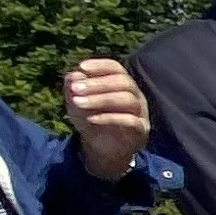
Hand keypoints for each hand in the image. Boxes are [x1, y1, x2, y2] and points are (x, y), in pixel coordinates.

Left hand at [65, 58, 150, 175]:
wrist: (101, 149)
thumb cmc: (91, 119)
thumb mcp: (76, 102)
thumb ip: (74, 87)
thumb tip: (75, 75)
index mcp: (121, 84)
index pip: (116, 68)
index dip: (100, 65)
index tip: (82, 67)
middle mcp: (135, 95)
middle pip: (123, 82)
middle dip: (97, 84)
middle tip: (75, 88)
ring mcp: (140, 112)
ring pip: (127, 99)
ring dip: (100, 99)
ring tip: (78, 103)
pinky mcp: (141, 129)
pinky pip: (130, 120)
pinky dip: (109, 118)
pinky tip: (91, 119)